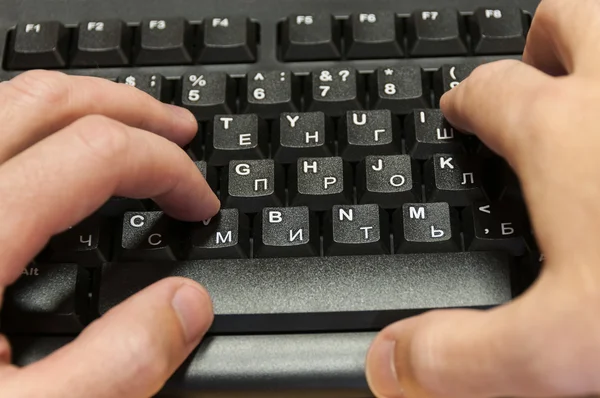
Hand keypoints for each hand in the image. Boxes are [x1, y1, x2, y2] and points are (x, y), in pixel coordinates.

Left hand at [0, 71, 219, 396]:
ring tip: (129, 126)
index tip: (199, 203)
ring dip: (83, 105)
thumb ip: (116, 366)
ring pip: (5, 102)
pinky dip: (33, 127)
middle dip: (132, 109)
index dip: (166, 168)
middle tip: (180, 130)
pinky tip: (54, 157)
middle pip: (48, 101)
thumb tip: (187, 305)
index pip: (96, 154)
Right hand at [366, 0, 599, 396]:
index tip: (458, 111)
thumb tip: (387, 364)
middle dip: (542, 39)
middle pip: (568, 17)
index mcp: (565, 130)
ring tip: (593, 89)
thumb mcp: (563, 351)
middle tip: (536, 74)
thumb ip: (461, 357)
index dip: (464, 99)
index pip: (488, 90)